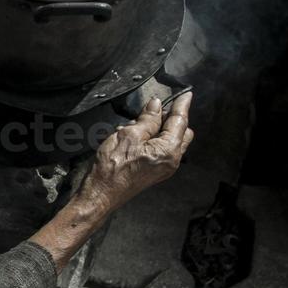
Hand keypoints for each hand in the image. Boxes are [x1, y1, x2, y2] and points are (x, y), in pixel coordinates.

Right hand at [78, 92, 194, 213]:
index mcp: (168, 150)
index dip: (181, 105)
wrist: (101, 193)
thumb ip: (147, 119)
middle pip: (180, 132)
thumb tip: (156, 105)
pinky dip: (152, 140)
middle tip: (153, 110)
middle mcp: (171, 160)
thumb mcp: (128, 135)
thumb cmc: (112, 168)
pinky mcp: (155, 171)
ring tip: (136, 126)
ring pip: (170, 141)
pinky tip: (133, 138)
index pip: (180, 121)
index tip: (186, 94)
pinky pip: (160, 150)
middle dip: (170, 119)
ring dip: (158, 129)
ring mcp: (164, 168)